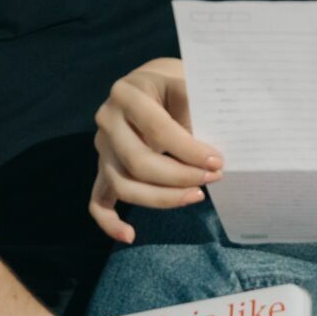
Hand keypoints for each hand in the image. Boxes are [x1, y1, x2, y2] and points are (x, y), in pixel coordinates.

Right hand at [90, 58, 221, 242]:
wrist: (156, 79)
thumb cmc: (178, 82)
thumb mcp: (188, 81)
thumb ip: (196, 109)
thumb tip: (212, 151)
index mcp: (128, 93)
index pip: (157, 130)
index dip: (189, 150)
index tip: (218, 162)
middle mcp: (108, 119)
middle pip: (138, 162)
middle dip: (180, 177)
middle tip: (214, 178)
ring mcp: (103, 146)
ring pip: (123, 185)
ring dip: (161, 199)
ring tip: (196, 197)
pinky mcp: (105, 167)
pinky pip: (98, 201)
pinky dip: (110, 222)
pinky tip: (130, 236)